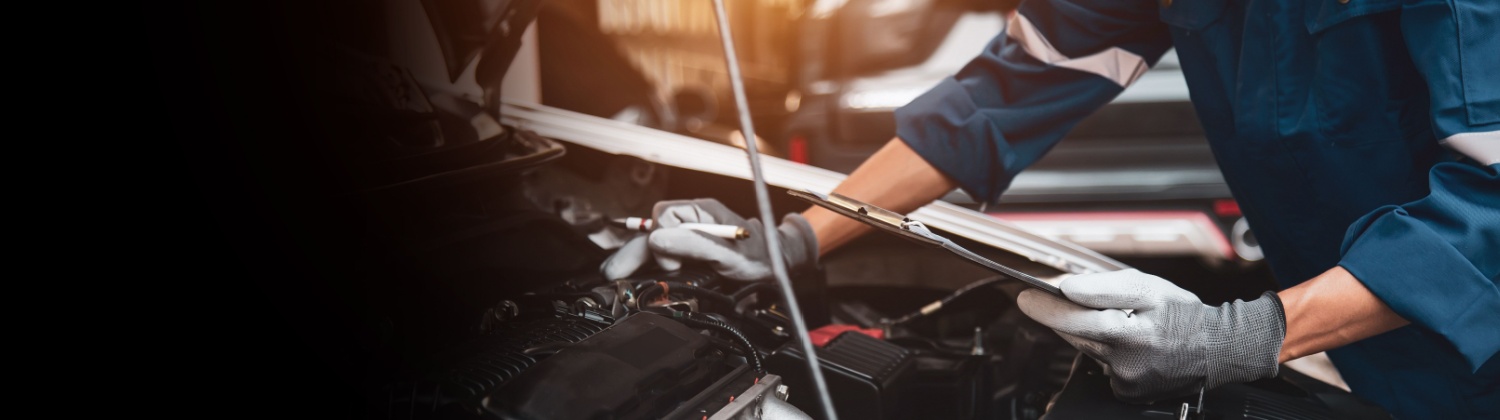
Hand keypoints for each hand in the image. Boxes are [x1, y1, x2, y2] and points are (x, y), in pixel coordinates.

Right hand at [601, 199, 818, 280]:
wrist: (775, 262)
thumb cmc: (758, 255)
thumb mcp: (727, 252)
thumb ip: (694, 244)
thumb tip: (659, 238)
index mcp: (700, 211)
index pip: (664, 217)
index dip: (662, 241)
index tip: (672, 265)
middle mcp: (693, 218)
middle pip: (653, 230)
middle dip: (633, 251)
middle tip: (612, 272)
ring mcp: (691, 232)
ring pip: (655, 240)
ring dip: (638, 256)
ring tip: (616, 273)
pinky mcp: (691, 247)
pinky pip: (664, 249)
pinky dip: (650, 261)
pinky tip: (637, 272)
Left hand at [1016, 269, 1284, 401]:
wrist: (1217, 350)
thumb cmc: (1182, 314)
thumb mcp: (1147, 288)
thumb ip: (1104, 287)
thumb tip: (1066, 287)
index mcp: (1133, 333)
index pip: (1076, 320)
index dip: (1048, 308)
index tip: (1026, 296)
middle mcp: (1127, 362)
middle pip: (1077, 336)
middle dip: (1062, 316)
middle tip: (1050, 299)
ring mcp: (1126, 381)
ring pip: (1087, 350)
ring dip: (1085, 332)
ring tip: (1112, 320)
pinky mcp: (1126, 392)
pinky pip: (1100, 366)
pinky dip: (1102, 351)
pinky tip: (1121, 343)